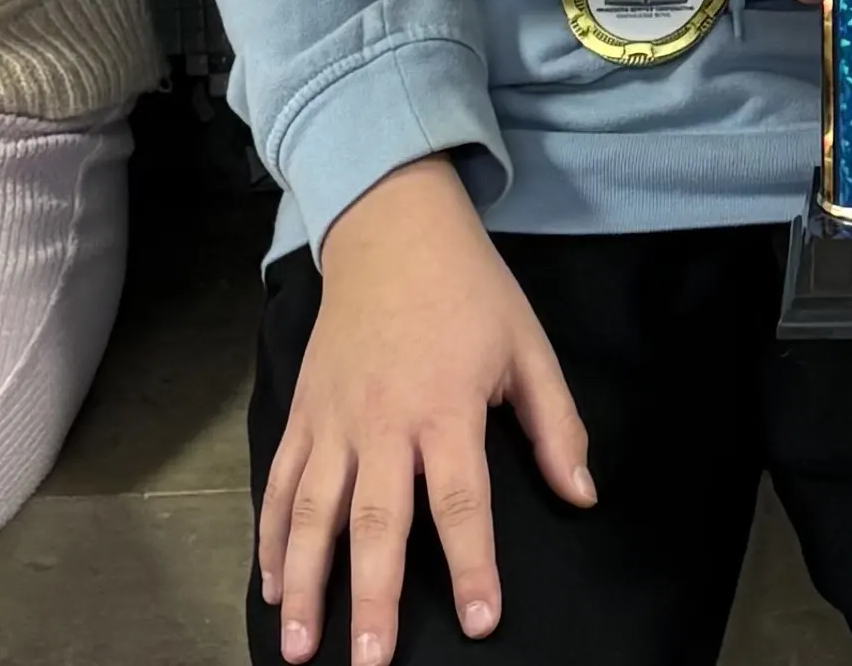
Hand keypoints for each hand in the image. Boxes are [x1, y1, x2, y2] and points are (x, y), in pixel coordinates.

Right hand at [265, 158, 592, 661]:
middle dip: (371, 599)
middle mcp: (383, 421)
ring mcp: (334, 419)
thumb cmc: (468, 290)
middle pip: (375, 522)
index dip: (472, 566)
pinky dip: (271, 538)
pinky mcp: (303, 412)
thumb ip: (554, 425)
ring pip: (313, 513)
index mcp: (446, 408)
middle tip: (371, 662)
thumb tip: (580, 494)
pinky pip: (282, 484)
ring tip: (298, 647)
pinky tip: (271, 586)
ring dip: (305, 583)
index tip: (481, 621)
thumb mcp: (528, 346)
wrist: (391, 228)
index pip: (460, 503)